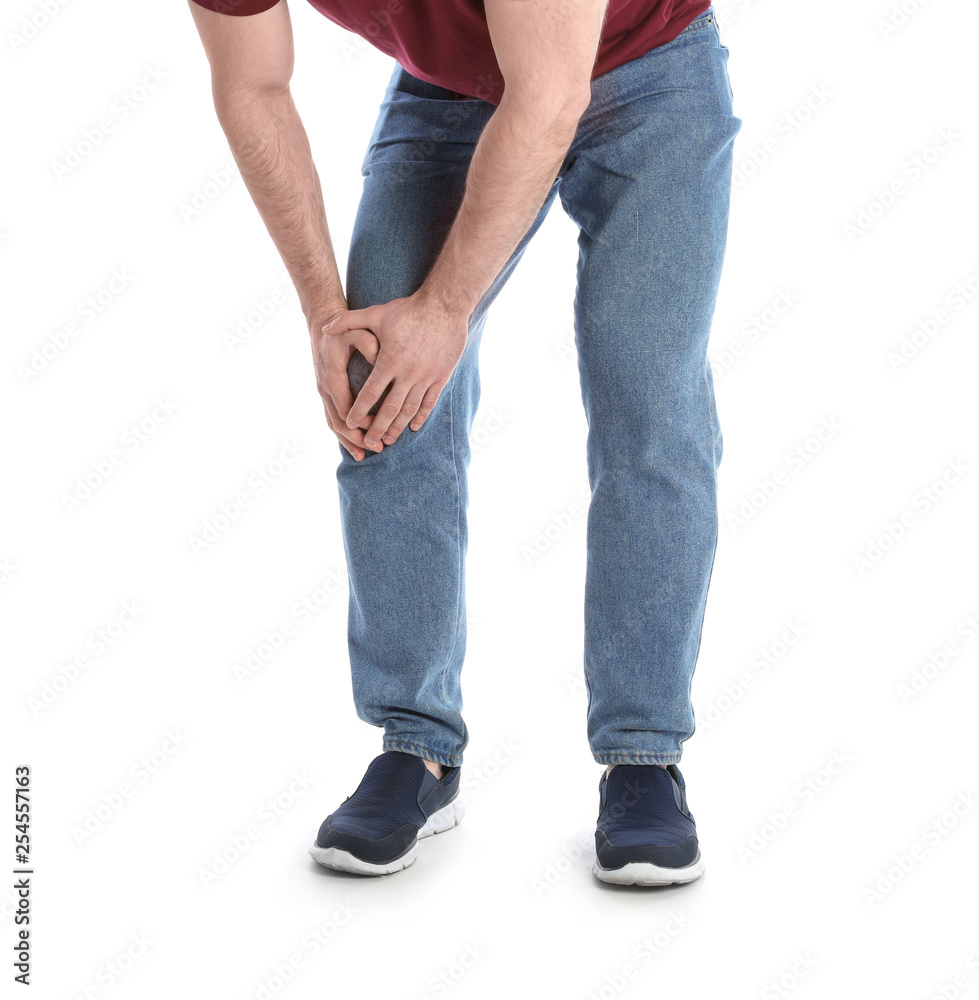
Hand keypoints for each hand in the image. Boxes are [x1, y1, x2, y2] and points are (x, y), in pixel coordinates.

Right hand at [310, 320, 381, 461]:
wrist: (323, 324)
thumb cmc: (344, 329)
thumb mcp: (356, 331)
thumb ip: (369, 345)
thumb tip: (382, 361)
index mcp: (333, 377)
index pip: (347, 407)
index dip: (363, 422)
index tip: (380, 431)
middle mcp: (325, 388)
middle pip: (339, 422)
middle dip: (357, 438)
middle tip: (377, 449)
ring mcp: (323, 393)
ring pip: (333, 424)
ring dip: (348, 441)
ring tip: (364, 455)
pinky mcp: (326, 394)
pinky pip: (331, 418)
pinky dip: (341, 434)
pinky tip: (353, 446)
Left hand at [321, 292, 468, 448]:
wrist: (444, 306)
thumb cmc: (409, 310)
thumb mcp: (376, 313)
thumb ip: (348, 320)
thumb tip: (324, 327)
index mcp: (389, 361)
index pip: (370, 392)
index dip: (359, 409)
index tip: (350, 422)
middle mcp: (407, 373)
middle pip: (390, 408)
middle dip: (378, 427)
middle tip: (369, 443)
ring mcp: (426, 376)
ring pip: (410, 409)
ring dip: (398, 426)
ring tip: (389, 440)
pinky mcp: (440, 376)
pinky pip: (429, 402)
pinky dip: (421, 416)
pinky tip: (414, 427)